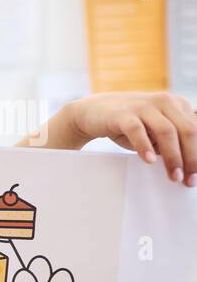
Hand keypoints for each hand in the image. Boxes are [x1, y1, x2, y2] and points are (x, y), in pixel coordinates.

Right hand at [56, 92, 196, 185]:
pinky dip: (145, 146)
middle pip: (187, 130)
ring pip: (167, 131)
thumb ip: (172, 143)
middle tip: (188, 180)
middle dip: (191, 157)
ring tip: (173, 176)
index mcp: (178, 105)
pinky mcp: (123, 114)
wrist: (94, 112)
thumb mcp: (156, 132)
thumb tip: (189, 167)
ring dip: (173, 156)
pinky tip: (149, 160)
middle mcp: (165, 102)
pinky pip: (137, 130)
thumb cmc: (130, 125)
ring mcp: (144, 106)